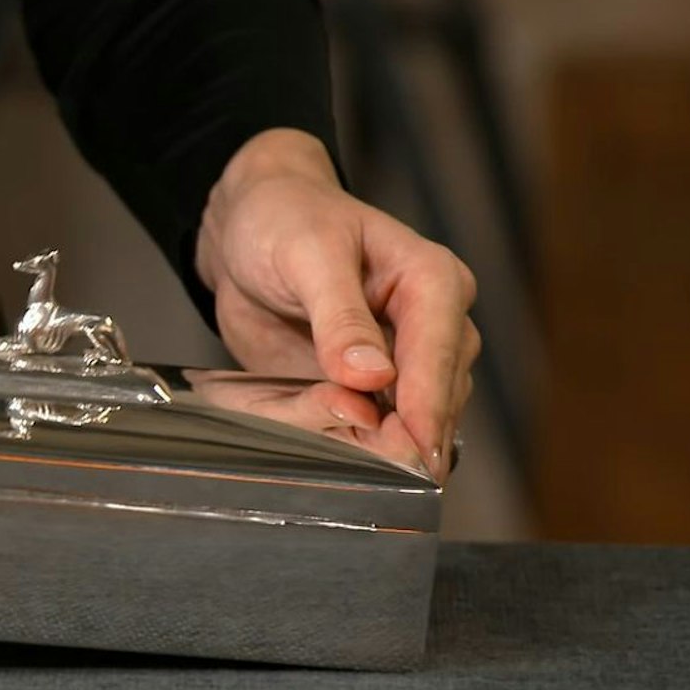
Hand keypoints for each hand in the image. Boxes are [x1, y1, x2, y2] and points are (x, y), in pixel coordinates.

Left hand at [195, 129, 478, 479]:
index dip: (427, 406)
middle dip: (405, 436)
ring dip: (374, 445)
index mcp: (432, 280)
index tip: (414, 450)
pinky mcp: (370, 387)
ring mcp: (403, 361)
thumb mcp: (306, 254)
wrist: (248, 229)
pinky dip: (351, 443)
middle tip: (373, 470)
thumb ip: (339, 315)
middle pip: (437, 398)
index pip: (441, 352)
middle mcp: (432, 324)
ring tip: (340, 457)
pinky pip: (371, 428)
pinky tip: (330, 453)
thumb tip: (372, 375)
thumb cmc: (286, 219)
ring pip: (410, 422)